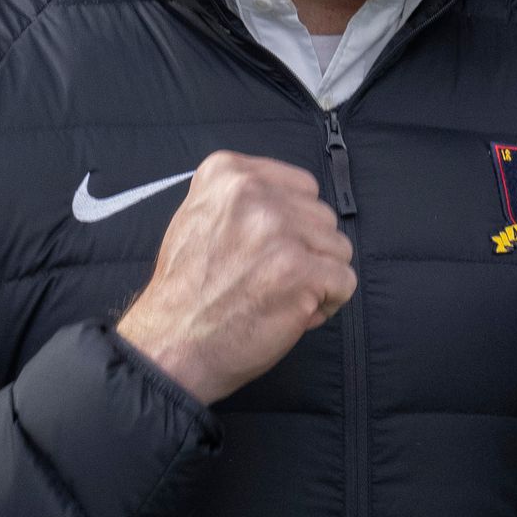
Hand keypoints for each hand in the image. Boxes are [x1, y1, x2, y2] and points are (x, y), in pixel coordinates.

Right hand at [115, 152, 355, 403]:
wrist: (172, 344)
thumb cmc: (185, 293)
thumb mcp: (197, 217)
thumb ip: (241, 201)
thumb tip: (292, 204)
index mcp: (227, 172)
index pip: (301, 186)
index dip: (294, 225)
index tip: (270, 251)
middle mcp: (253, 192)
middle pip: (322, 216)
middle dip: (308, 251)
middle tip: (270, 280)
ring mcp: (278, 229)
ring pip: (338, 248)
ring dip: (319, 278)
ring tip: (280, 297)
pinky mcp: (300, 269)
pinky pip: (345, 281)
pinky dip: (328, 303)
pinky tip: (296, 313)